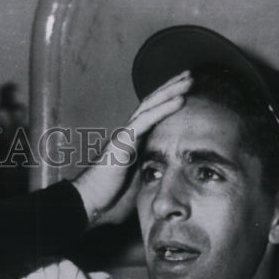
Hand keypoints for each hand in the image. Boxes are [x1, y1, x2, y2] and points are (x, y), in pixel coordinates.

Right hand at [71, 70, 192, 225]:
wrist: (89, 203)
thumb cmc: (109, 199)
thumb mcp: (138, 185)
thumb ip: (151, 177)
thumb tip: (170, 185)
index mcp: (132, 143)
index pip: (152, 116)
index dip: (167, 101)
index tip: (186, 91)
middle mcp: (127, 134)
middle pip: (151, 104)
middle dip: (170, 88)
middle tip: (190, 75)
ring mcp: (124, 136)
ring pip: (149, 106)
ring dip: (170, 91)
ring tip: (189, 79)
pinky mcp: (123, 141)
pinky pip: (146, 120)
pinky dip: (164, 108)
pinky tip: (180, 98)